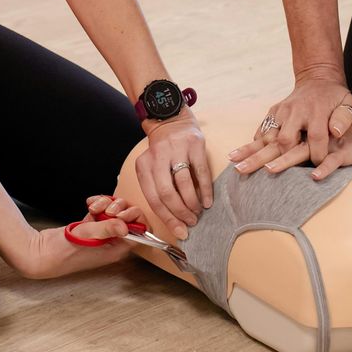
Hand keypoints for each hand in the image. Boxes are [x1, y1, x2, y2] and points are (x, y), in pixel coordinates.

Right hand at [14, 203, 138, 279]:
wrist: (43, 252)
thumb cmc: (65, 250)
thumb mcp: (88, 236)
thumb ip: (108, 228)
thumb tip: (127, 226)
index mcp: (117, 249)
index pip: (139, 232)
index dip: (134, 219)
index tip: (121, 214)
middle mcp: (112, 242)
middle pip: (129, 219)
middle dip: (120, 208)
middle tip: (108, 209)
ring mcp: (102, 234)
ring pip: (115, 212)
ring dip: (107, 204)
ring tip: (94, 207)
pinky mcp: (91, 227)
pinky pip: (102, 211)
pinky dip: (98, 204)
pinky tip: (89, 205)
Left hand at [135, 116, 212, 242]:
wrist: (171, 119)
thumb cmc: (163, 151)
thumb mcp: (152, 167)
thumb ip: (159, 189)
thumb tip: (174, 221)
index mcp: (143, 166)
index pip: (153, 198)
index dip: (167, 218)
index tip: (180, 231)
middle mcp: (157, 157)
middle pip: (166, 193)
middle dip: (180, 213)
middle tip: (191, 222)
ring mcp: (176, 149)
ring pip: (184, 184)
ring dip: (192, 203)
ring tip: (198, 213)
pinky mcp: (194, 144)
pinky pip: (201, 172)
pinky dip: (205, 190)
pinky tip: (208, 201)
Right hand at [230, 71, 351, 174]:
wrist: (317, 80)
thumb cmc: (335, 97)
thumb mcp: (348, 102)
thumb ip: (344, 117)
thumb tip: (336, 133)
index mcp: (317, 111)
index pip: (316, 137)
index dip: (317, 155)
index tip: (316, 168)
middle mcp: (296, 112)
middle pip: (285, 138)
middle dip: (278, 158)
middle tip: (268, 174)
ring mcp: (282, 112)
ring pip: (267, 135)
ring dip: (252, 152)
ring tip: (238, 167)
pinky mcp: (273, 112)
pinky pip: (262, 130)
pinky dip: (253, 144)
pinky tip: (240, 157)